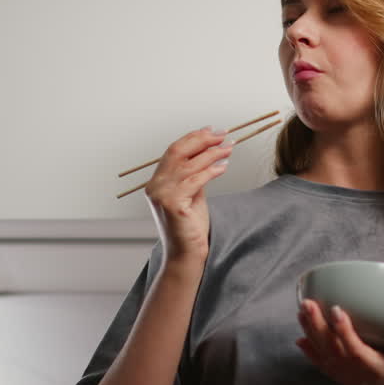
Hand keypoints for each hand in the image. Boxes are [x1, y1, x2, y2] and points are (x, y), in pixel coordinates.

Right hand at [142, 126, 233, 262]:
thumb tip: (209, 151)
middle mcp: (154, 186)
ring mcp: (161, 195)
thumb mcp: (192, 194)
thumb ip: (194, 174)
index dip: (193, 138)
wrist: (186, 254)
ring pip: (188, 165)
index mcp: (156, 182)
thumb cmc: (190, 226)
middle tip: (223, 135)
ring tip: (229, 148)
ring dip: (212, 154)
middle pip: (178, 152)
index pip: (173, 151)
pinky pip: (194, 181)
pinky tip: (223, 167)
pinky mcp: (173, 205)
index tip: (212, 131)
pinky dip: (211, 171)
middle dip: (202, 140)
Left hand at [295, 299, 383, 384]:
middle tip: (308, 303)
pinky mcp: (341, 376)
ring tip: (302, 311)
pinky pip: (322, 364)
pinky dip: (310, 351)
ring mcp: (346, 377)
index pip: (355, 351)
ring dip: (310, 333)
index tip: (336, 309)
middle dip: (318, 327)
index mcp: (376, 368)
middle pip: (333, 351)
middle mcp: (357, 375)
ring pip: (324, 355)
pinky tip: (300, 338)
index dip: (343, 331)